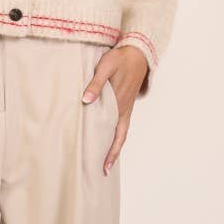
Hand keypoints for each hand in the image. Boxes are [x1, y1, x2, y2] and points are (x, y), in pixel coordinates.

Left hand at [81, 45, 148, 175]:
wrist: (138, 53)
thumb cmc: (120, 58)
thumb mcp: (106, 66)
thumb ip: (95, 83)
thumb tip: (85, 100)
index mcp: (119, 102)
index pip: (114, 132)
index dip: (109, 149)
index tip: (102, 165)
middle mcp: (125, 108)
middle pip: (120, 137)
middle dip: (112, 154)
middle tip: (103, 170)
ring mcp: (127, 106)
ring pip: (122, 132)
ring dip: (115, 146)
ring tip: (105, 159)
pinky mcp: (127, 102)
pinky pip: (123, 122)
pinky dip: (117, 134)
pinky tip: (109, 137)